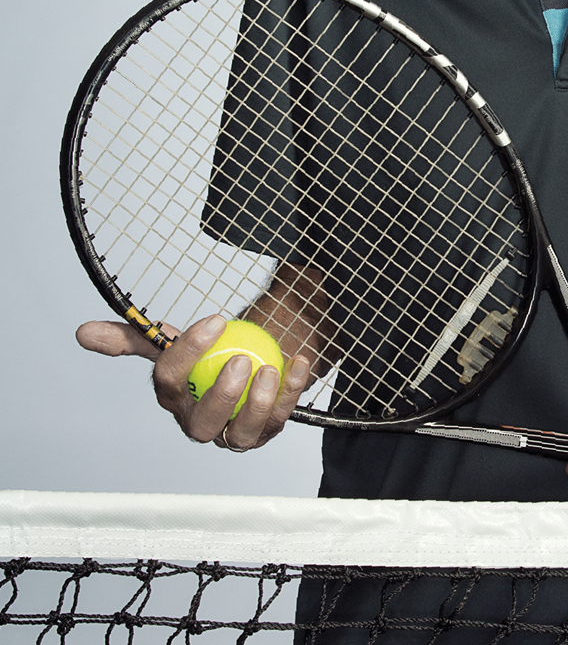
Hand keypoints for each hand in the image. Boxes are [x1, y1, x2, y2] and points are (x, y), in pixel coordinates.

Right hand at [76, 314, 311, 451]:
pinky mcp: (268, 431)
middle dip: (221, 397)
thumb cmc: (206, 352)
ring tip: (269, 366)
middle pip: (204, 424)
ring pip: (243, 434)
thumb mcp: (172, 340)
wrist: (251, 354)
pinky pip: (281, 417)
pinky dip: (291, 390)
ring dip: (259, 403)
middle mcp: (200, 423)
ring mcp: (235, 432)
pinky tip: (299, 361)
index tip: (214, 319)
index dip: (187, 352)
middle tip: (241, 359)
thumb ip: (135, 337)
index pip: (170, 381)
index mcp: (174, 399)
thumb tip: (82, 333)